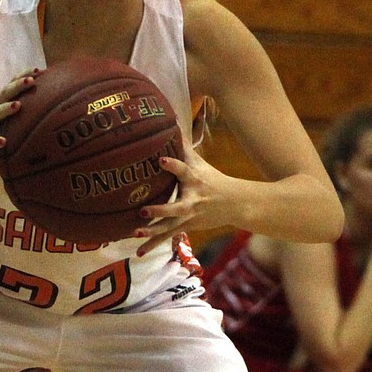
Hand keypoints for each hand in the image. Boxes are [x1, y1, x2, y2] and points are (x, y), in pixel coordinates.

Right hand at [0, 70, 41, 156]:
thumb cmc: (11, 133)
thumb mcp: (22, 119)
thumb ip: (35, 108)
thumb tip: (62, 99)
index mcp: (3, 100)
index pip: (13, 83)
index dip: (23, 75)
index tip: (38, 70)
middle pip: (4, 94)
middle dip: (17, 86)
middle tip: (30, 81)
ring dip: (5, 108)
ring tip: (17, 105)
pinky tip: (3, 142)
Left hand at [133, 136, 239, 255]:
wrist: (235, 204)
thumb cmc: (212, 178)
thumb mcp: (199, 162)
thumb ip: (183, 144)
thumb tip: (171, 118)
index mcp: (194, 180)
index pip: (183, 170)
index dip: (173, 165)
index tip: (161, 159)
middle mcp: (191, 200)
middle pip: (175, 207)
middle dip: (159, 210)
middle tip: (142, 211)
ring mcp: (189, 217)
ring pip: (168, 226)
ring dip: (152, 232)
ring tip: (135, 234)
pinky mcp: (186, 227)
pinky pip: (167, 237)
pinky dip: (152, 244)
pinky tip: (138, 252)